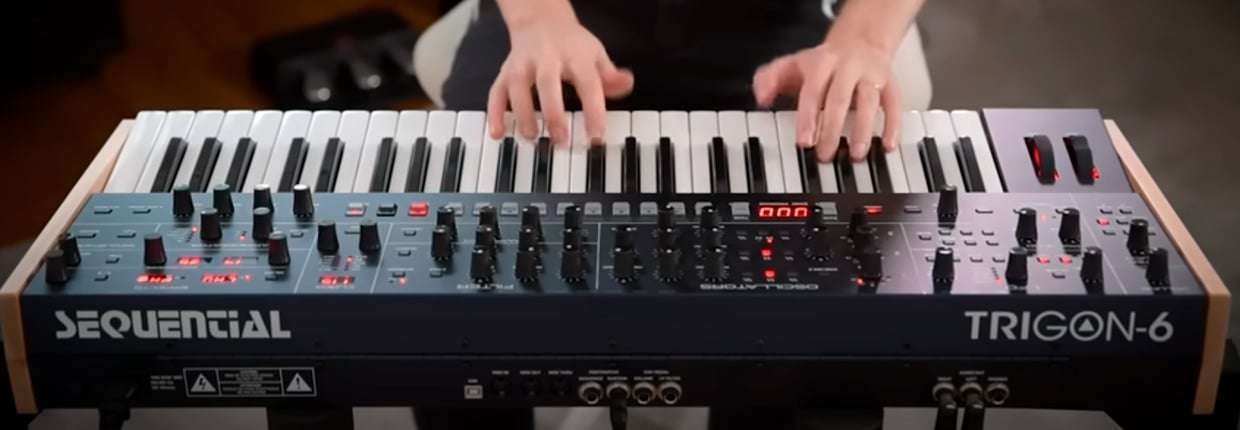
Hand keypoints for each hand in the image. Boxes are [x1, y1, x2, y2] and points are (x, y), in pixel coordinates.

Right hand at [487, 15, 633, 144]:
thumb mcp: (596, 55)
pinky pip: (496, 92)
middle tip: (560, 140)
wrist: (540, 20)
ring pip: (518, 88)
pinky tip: (497, 133)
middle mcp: (546, 58)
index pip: (587, 84)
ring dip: (523, 114)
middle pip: (548, 84)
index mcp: (574, 55)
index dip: (593, 110)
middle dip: (553, 113)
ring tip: (531, 137)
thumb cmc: (571, 44)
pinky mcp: (505, 73)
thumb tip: (626, 85)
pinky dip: (495, 113)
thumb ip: (610, 76)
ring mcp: (523, 65)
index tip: (596, 135)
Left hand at [753, 35, 900, 161]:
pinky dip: (893, 125)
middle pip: (840, 99)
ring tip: (857, 155)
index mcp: (822, 63)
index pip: (813, 91)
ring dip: (864, 130)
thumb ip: (769, 79)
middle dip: (832, 129)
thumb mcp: (792, 64)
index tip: (805, 141)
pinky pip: (895, 105)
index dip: (809, 117)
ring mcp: (871, 75)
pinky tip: (888, 146)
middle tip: (825, 155)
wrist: (861, 40)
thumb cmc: (823, 62)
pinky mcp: (890, 84)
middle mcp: (848, 67)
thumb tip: (761, 98)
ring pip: (870, 102)